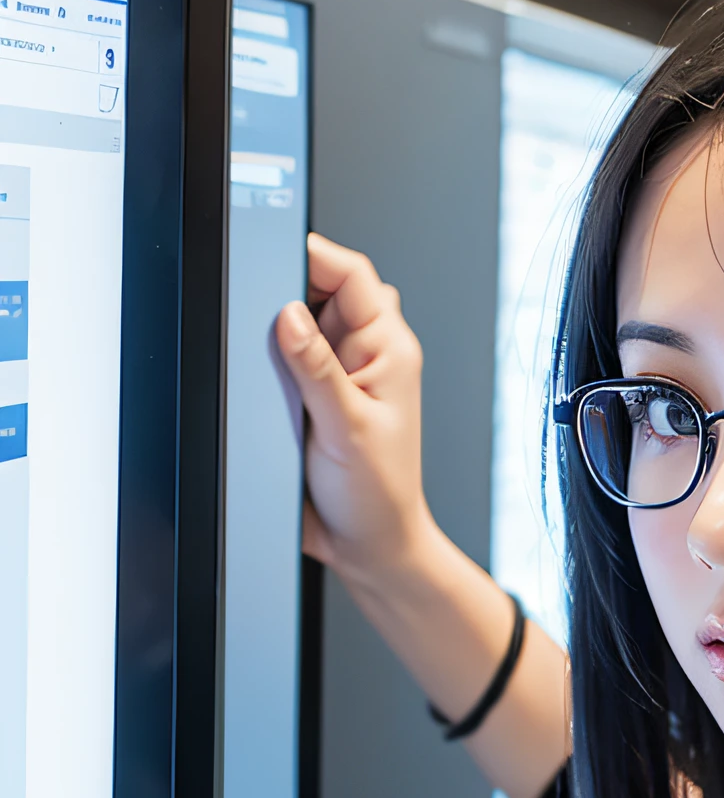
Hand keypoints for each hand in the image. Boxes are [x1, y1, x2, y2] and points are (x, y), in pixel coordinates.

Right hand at [275, 234, 434, 586]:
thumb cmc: (379, 496)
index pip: (352, 273)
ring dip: (275, 331)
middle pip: (319, 289)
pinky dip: (266, 362)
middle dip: (287, 290)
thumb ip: (316, 368)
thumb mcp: (347, 428)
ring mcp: (336, 374)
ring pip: (297, 323)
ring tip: (267, 360)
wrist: (368, 548)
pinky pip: (283, 360)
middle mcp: (364, 355)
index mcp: (388, 349)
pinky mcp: (312, 397)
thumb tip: (288, 313)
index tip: (272, 249)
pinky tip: (261, 381)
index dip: (313, 253)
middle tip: (260, 311)